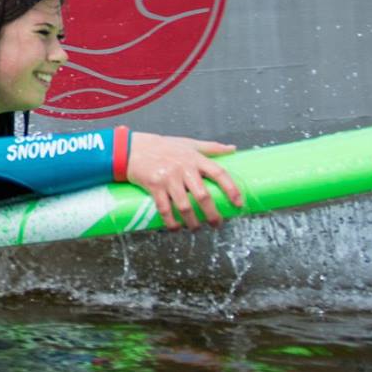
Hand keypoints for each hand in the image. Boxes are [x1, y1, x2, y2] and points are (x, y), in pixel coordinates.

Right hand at [125, 132, 243, 229]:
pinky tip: (176, 228)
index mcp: (195, 158)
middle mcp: (184, 168)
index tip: (238, 203)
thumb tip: (233, 149)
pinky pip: (165, 209)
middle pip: (203, 196)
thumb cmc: (164, 146)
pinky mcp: (154, 186)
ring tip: (196, 228)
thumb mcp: (189, 143)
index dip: (231, 189)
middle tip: (216, 224)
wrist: (133, 148)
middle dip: (212, 214)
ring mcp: (168, 178)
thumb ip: (211, 147)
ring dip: (192, 222)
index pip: (219, 174)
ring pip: (185, 206)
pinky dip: (171, 222)